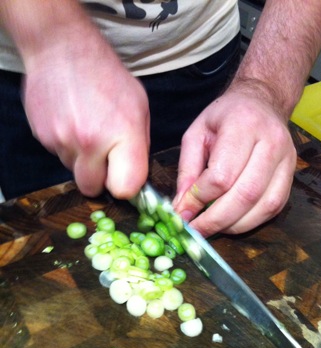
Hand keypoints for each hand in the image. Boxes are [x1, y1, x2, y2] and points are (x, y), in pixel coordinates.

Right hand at [22, 21, 148, 198]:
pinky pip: (59, 155)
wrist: (61, 48)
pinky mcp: (42, 137)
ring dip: (81, 158)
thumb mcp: (139, 106)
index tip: (123, 177)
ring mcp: (62, 140)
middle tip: (103, 156)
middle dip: (98, 178)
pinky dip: (66, 145)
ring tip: (86, 127)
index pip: (124, 188)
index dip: (124, 187)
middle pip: (92, 188)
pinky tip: (71, 121)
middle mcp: (90, 141)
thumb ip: (138, 146)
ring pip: (73, 171)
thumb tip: (134, 176)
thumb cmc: (107, 75)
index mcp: (122, 134)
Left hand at [173, 83, 296, 236]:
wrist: (262, 103)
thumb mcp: (195, 134)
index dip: (200, 199)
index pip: (222, 174)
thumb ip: (187, 170)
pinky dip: (250, 222)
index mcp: (243, 125)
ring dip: (234, 225)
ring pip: (263, 206)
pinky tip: (231, 222)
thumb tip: (182, 207)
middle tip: (195, 231)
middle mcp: (271, 142)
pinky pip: (274, 208)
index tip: (182, 213)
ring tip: (212, 228)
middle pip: (245, 194)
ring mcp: (287, 160)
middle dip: (216, 220)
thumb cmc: (224, 118)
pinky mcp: (292, 175)